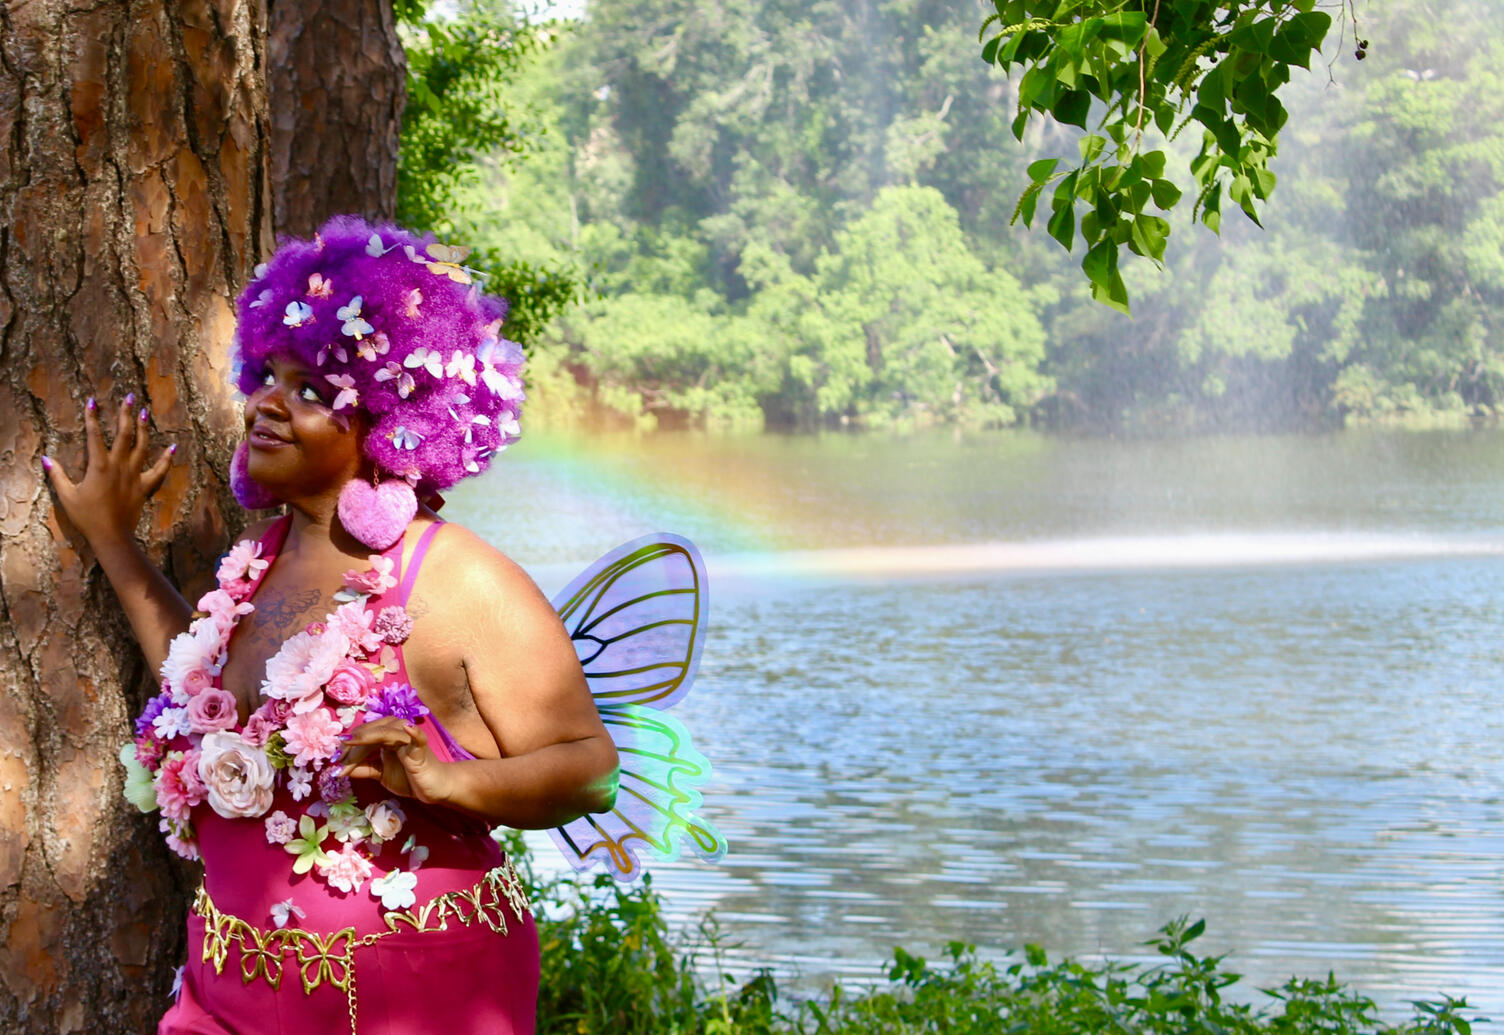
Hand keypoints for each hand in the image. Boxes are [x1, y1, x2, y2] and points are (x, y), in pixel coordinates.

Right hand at [44, 396, 173, 549]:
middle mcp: (119, 466)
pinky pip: (159, 471)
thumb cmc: (87, 517)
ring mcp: (134, 475)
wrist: (112, 535)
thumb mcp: (67, 496)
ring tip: (145, 412)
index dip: (93, 418)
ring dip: (144, 428)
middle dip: (126, 414)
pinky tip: (172, 447)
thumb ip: (57, 475)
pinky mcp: (145, 487)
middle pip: (124, 434)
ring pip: (142, 446)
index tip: (93, 402)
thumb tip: (46, 458)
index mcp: (99, 466)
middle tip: (129, 397)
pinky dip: (166, 459)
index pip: (94, 436)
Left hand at [339, 717, 451, 803]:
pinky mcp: (422, 748)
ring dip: (365, 742)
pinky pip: (417, 737)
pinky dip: (413, 732)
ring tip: (348, 752)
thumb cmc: (410, 777)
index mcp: (387, 734)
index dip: (348, 750)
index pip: (363, 736)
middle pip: (369, 733)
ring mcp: (410, 738)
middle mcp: (397, 730)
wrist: (434, 787)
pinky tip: (407, 728)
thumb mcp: (381, 774)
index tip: (335, 766)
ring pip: (385, 733)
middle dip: (351, 750)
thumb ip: (363, 769)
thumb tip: (339, 769)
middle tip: (338, 767)